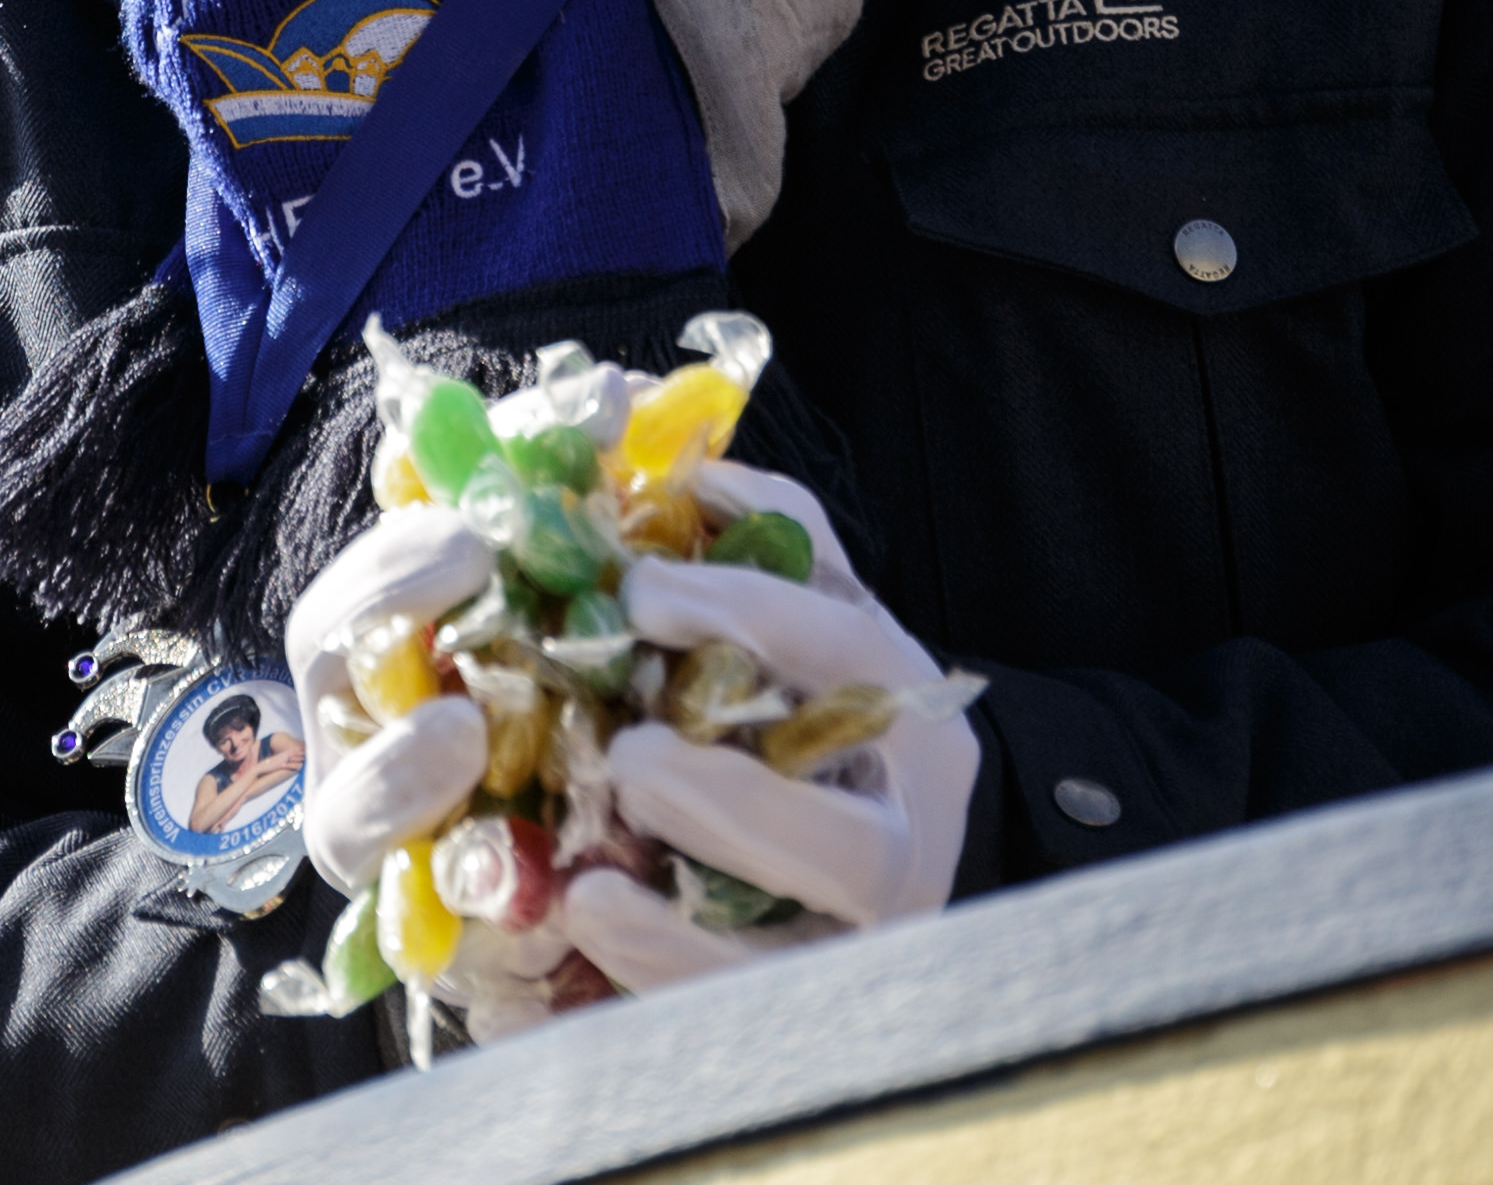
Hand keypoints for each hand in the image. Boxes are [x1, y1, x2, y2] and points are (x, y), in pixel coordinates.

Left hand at [553, 464, 977, 992]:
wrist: (876, 850)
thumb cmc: (816, 705)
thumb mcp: (817, 611)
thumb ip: (776, 538)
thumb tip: (702, 470)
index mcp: (905, 717)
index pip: (850, 658)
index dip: (751, 615)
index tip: (645, 592)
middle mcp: (904, 840)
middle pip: (854, 848)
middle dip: (734, 805)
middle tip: (627, 760)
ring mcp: (863, 943)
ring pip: (806, 962)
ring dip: (686, 927)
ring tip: (587, 883)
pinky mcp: (807, 1014)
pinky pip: (742, 1022)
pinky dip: (664, 984)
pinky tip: (589, 933)